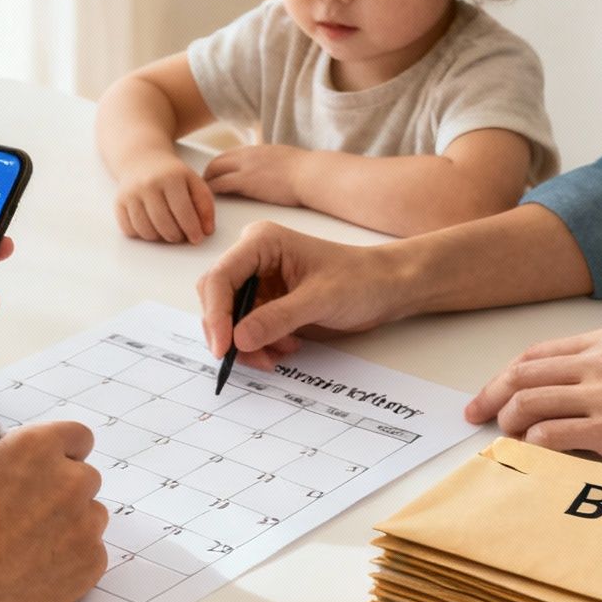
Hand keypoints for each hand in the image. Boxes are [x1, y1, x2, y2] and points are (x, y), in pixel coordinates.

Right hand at [0, 422, 107, 601]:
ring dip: (68, 524)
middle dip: (60, 490)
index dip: (60, 452)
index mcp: (35, 449)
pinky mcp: (90, 564)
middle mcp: (68, 481)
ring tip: (25, 547)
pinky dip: (69, 559)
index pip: (76, 437)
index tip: (49, 465)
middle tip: (27, 513)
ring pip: (89, 516)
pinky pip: (90, 552)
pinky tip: (33, 570)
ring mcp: (84, 524)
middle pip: (84, 477)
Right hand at [113, 152, 214, 243]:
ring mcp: (131, 194)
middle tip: (181, 236)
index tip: (197, 239)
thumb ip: (205, 205)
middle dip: (176, 236)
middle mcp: (148, 184)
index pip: (183, 211)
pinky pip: (130, 230)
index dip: (192, 229)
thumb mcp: (193, 181)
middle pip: (163, 224)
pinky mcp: (119, 202)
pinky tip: (152, 227)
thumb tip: (207, 231)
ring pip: (146, 231)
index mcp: (171, 177)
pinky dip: (142, 235)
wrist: (142, 159)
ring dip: (160, 238)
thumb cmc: (172, 174)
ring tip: (168, 231)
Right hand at [195, 220, 410, 368]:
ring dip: (246, 344)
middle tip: (249, 358)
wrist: (385, 288)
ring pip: (229, 319)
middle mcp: (252, 258)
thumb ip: (277, 318)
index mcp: (260, 242)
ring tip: (276, 356)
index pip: (219, 278)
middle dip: (229, 332)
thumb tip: (238, 339)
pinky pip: (246, 329)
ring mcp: (258, 281)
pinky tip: (285, 348)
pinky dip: (259, 345)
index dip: (216, 314)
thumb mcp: (320, 299)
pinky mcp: (266, 302)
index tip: (224, 348)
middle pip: (216, 298)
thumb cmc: (360, 280)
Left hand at [203, 143, 309, 206]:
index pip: (230, 155)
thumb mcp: (286, 160)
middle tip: (204, 189)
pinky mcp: (246, 181)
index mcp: (259, 151)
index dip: (220, 167)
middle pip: (217, 161)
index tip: (217, 177)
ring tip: (202, 197)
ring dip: (206, 183)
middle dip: (208, 174)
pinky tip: (210, 201)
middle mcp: (248, 155)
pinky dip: (211, 192)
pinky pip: (220, 185)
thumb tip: (275, 171)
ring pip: (214, 171)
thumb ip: (274, 164)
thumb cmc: (307, 172)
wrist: (312, 174)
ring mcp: (246, 167)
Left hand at [463, 326, 601, 483]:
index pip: (536, 354)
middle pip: (521, 375)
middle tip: (475, 417)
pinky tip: (533, 454)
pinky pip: (551, 436)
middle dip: (489, 397)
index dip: (503, 376)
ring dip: (508, 424)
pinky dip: (533, 446)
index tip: (488, 396)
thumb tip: (561, 393)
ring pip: (528, 404)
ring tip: (507, 440)